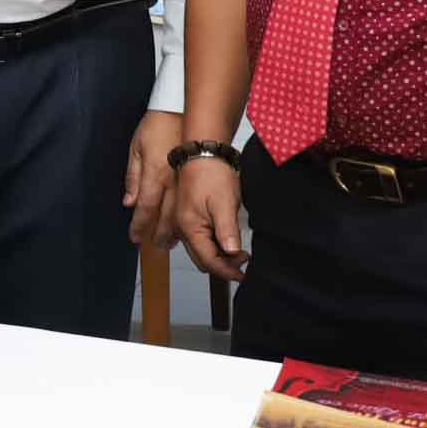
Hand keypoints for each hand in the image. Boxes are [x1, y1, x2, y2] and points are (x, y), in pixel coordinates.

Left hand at [124, 111, 181, 249]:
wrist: (183, 110)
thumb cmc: (156, 126)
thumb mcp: (136, 148)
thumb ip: (133, 176)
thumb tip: (128, 202)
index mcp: (153, 174)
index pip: (144, 208)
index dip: (139, 226)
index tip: (135, 238)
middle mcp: (171, 182)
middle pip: (164, 216)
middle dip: (159, 234)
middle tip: (156, 246)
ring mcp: (187, 180)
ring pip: (182, 213)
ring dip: (176, 230)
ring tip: (172, 242)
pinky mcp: (197, 177)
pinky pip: (192, 203)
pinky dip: (189, 218)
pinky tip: (189, 225)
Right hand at [175, 157, 247, 282]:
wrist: (203, 152)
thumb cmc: (212, 174)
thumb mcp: (224, 204)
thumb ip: (227, 231)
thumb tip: (233, 254)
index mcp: (189, 228)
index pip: (208, 261)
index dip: (227, 271)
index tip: (243, 274)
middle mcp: (181, 228)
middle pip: (202, 259)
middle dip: (223, 265)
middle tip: (244, 259)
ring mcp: (183, 222)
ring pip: (200, 250)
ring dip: (218, 255)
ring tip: (238, 250)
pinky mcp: (187, 216)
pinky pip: (199, 239)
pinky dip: (213, 245)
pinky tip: (226, 239)